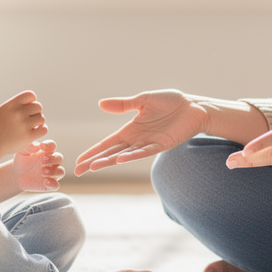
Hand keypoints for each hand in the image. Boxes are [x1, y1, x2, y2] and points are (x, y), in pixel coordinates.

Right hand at [0, 90, 48, 156]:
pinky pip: (44, 129)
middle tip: (29, 119)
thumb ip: (18, 104)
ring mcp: (23, 124)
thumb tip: (34, 101)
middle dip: (35, 113)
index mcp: (11, 104)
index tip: (26, 109)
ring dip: (38, 122)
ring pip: (41, 118)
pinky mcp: (28, 136)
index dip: (31, 101)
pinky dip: (41, 130)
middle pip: (38, 106)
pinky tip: (35, 132)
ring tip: (30, 126)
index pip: (31, 95)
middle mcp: (18, 113)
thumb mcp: (4, 110)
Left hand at [14, 140, 64, 191]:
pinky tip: (45, 182)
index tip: (42, 146)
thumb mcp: (21, 152)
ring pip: (60, 172)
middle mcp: (51, 162)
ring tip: (42, 171)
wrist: (16, 176)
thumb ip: (28, 147)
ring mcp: (52, 173)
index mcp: (46, 151)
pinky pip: (56, 185)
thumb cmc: (21, 161)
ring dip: (53, 171)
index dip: (49, 145)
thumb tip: (37, 146)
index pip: (52, 145)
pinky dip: (53, 184)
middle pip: (59, 158)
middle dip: (52, 159)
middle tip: (42, 161)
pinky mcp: (49, 184)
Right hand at [74, 90, 207, 174]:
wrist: (193, 106)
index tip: (78, 162)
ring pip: (123, 156)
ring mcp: (148, 144)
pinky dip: (131, 156)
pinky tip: (119, 160)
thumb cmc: (170, 103)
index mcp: (130, 130)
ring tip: (93, 167)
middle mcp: (136, 140)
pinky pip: (143, 152)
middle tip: (77, 171)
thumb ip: (123, 105)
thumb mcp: (142, 100)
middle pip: (110, 153)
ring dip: (108, 161)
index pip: (106, 143)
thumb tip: (100, 104)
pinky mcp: (161, 145)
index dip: (92, 152)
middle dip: (94, 161)